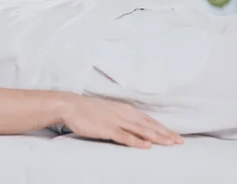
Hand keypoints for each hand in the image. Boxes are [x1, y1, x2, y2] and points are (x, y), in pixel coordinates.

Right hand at [62, 94, 183, 148]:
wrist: (70, 105)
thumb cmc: (87, 109)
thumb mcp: (108, 110)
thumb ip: (121, 116)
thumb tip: (133, 124)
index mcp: (125, 109)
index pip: (148, 120)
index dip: (163, 128)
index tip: (175, 136)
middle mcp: (123, 114)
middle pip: (149, 125)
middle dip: (165, 133)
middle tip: (180, 142)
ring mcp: (115, 121)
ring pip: (141, 130)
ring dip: (156, 137)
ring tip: (170, 143)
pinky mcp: (107, 128)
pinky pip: (124, 136)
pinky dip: (136, 141)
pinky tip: (146, 146)